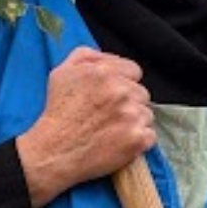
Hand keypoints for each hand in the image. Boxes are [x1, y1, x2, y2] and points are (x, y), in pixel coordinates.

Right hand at [15, 47, 155, 207]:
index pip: (134, 71)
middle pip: (142, 93)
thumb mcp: (63, 72)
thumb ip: (88, 56)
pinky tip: (121, 142)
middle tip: (111, 114)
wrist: (55, 151)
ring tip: (114, 129)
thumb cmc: (58, 111)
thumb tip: (109, 58)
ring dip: (135, 120)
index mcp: (105, 72)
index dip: (124, 82)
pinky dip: (140, 139)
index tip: (113, 95)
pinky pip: (150, 135)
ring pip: (147, 114)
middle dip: (130, 101)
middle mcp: (121, 91)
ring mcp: (132, 116)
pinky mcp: (138, 139)